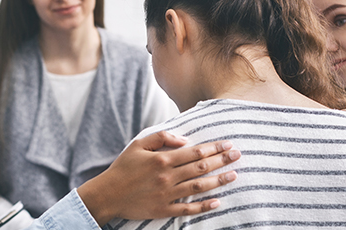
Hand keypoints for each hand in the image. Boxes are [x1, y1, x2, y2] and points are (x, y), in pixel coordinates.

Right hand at [77, 131, 239, 225]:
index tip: (227, 144)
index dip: (213, 148)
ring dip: (218, 181)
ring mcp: (166, 194)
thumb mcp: (138, 144)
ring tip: (234, 175)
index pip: (195, 152)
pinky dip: (203, 206)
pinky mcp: (163, 209)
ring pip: (198, 187)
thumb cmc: (123, 167)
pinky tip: (217, 202)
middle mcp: (167, 177)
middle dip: (222, 160)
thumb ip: (161, 137)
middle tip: (237, 155)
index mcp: (162, 159)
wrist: (108, 194)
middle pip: (201, 168)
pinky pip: (188, 209)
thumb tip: (184, 140)